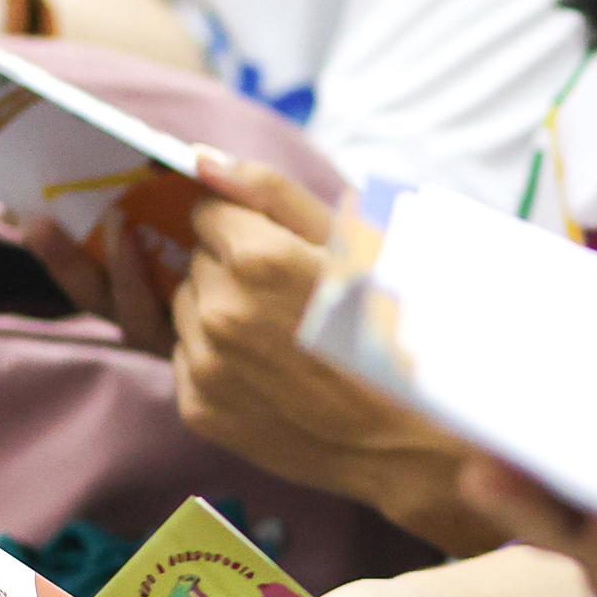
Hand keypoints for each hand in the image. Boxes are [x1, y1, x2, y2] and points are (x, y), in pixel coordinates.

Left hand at [26, 151, 494, 548]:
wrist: (409, 438)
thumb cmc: (395, 328)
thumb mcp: (351, 242)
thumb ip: (268, 191)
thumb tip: (199, 158)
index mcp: (257, 258)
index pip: (207, 213)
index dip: (246, 228)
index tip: (283, 253)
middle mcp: (221, 310)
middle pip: (196, 263)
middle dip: (232, 270)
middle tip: (290, 300)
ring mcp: (206, 365)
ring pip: (187, 310)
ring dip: (221, 314)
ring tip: (282, 338)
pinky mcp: (200, 409)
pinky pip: (187, 360)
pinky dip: (218, 361)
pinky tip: (271, 373)